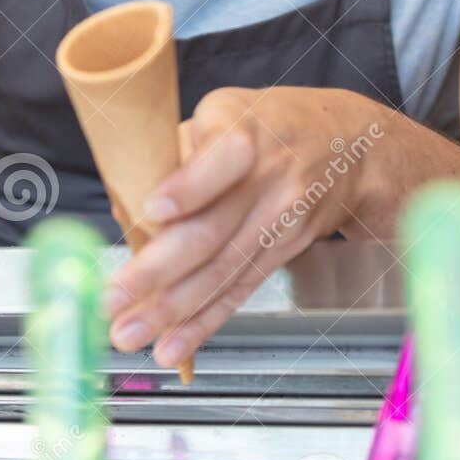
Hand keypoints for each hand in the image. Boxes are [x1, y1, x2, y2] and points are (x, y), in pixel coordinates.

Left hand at [105, 86, 385, 374]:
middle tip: (112, 298)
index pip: (224, 158)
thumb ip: (174, 154)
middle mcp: (268, 179)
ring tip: (128, 334)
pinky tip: (172, 347)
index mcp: (247, 130)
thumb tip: (122, 207)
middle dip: (158, 270)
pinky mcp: (282, 252)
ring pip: (222, 269)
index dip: (189, 187)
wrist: (348, 147)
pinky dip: (203, 323)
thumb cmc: (266, 125)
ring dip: (171, 310)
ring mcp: (280, 221)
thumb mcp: (223, 112)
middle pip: (213, 230)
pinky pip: (238, 290)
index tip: (153, 208)